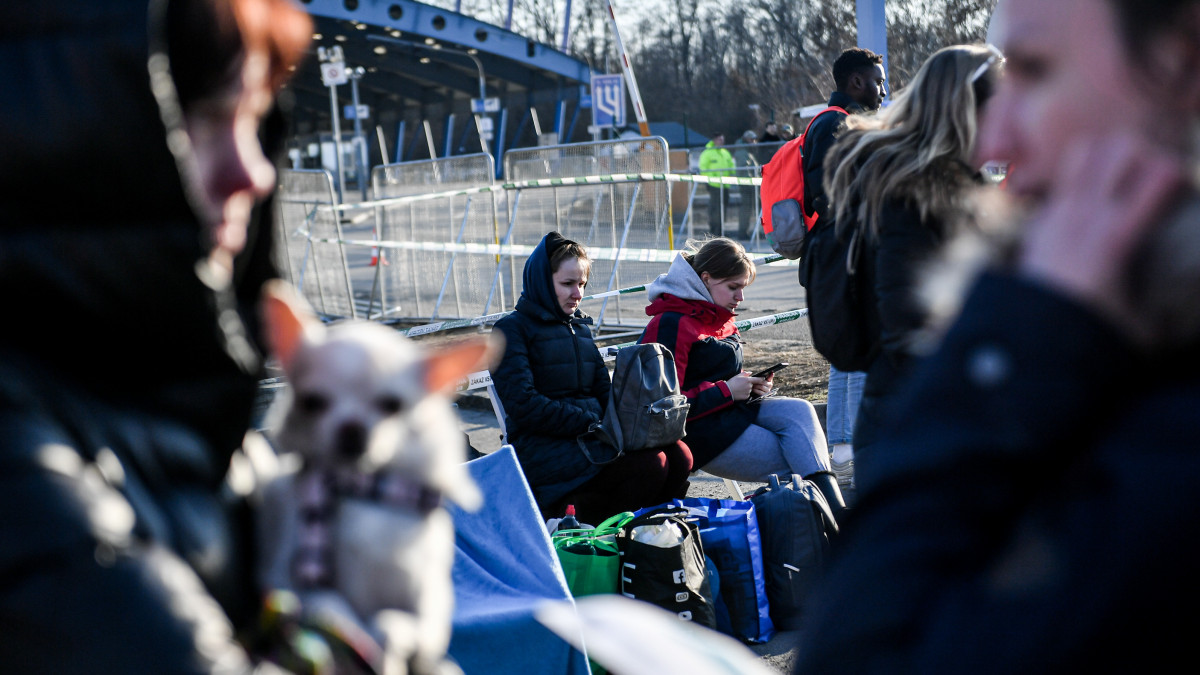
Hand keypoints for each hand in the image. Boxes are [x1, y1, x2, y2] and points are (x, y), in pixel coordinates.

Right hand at [727, 372, 769, 400]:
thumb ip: (745, 373)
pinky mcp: (746, 396)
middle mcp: (749, 386)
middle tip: (742, 385)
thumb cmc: (732, 382)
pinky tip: (739, 392)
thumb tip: (750, 373)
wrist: (727, 391)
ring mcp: (748, 392)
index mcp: (748, 380)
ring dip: (747, 389)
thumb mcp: (738, 376)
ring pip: (750, 390)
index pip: (758, 379)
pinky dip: (745, 393)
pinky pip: (747, 394)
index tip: (763, 379)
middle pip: (753, 385)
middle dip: (749, 385)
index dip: (761, 379)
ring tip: (739, 389)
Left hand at [1019, 132, 1186, 343]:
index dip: (1181, 174)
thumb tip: (1183, 311)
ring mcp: (1058, 213)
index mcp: (1118, 236)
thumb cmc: (1089, 333)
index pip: (1162, 175)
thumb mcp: (1141, 326)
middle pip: (1121, 146)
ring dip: (1109, 156)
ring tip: (1123, 177)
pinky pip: (1062, 181)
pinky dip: (1081, 181)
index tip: (1183, 193)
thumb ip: (1167, 311)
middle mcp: (1086, 215)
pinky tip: (1093, 205)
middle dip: (1145, 151)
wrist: (1026, 336)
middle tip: (1152, 175)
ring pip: (1086, 151)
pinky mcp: (1040, 220)